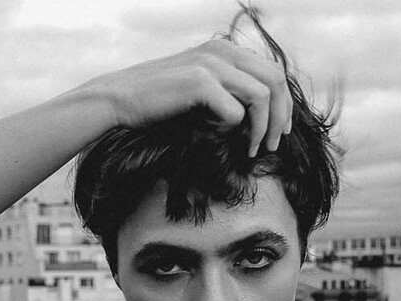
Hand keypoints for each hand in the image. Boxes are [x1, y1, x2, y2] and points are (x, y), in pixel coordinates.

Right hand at [78, 38, 292, 156]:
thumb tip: (259, 115)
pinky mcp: (200, 82)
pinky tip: (222, 141)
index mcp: (224, 49)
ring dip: (263, 128)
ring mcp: (211, 63)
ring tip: (253, 150)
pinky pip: (236, 111)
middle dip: (281, 116)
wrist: (118, 100)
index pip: (272, 71)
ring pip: (263, 95)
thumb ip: (226, 89)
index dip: (283, 104)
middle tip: (273, 145)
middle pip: (276, 80)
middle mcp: (221, 50)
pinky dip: (234, 130)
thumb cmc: (157, 102)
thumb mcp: (198, 88)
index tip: (279, 131)